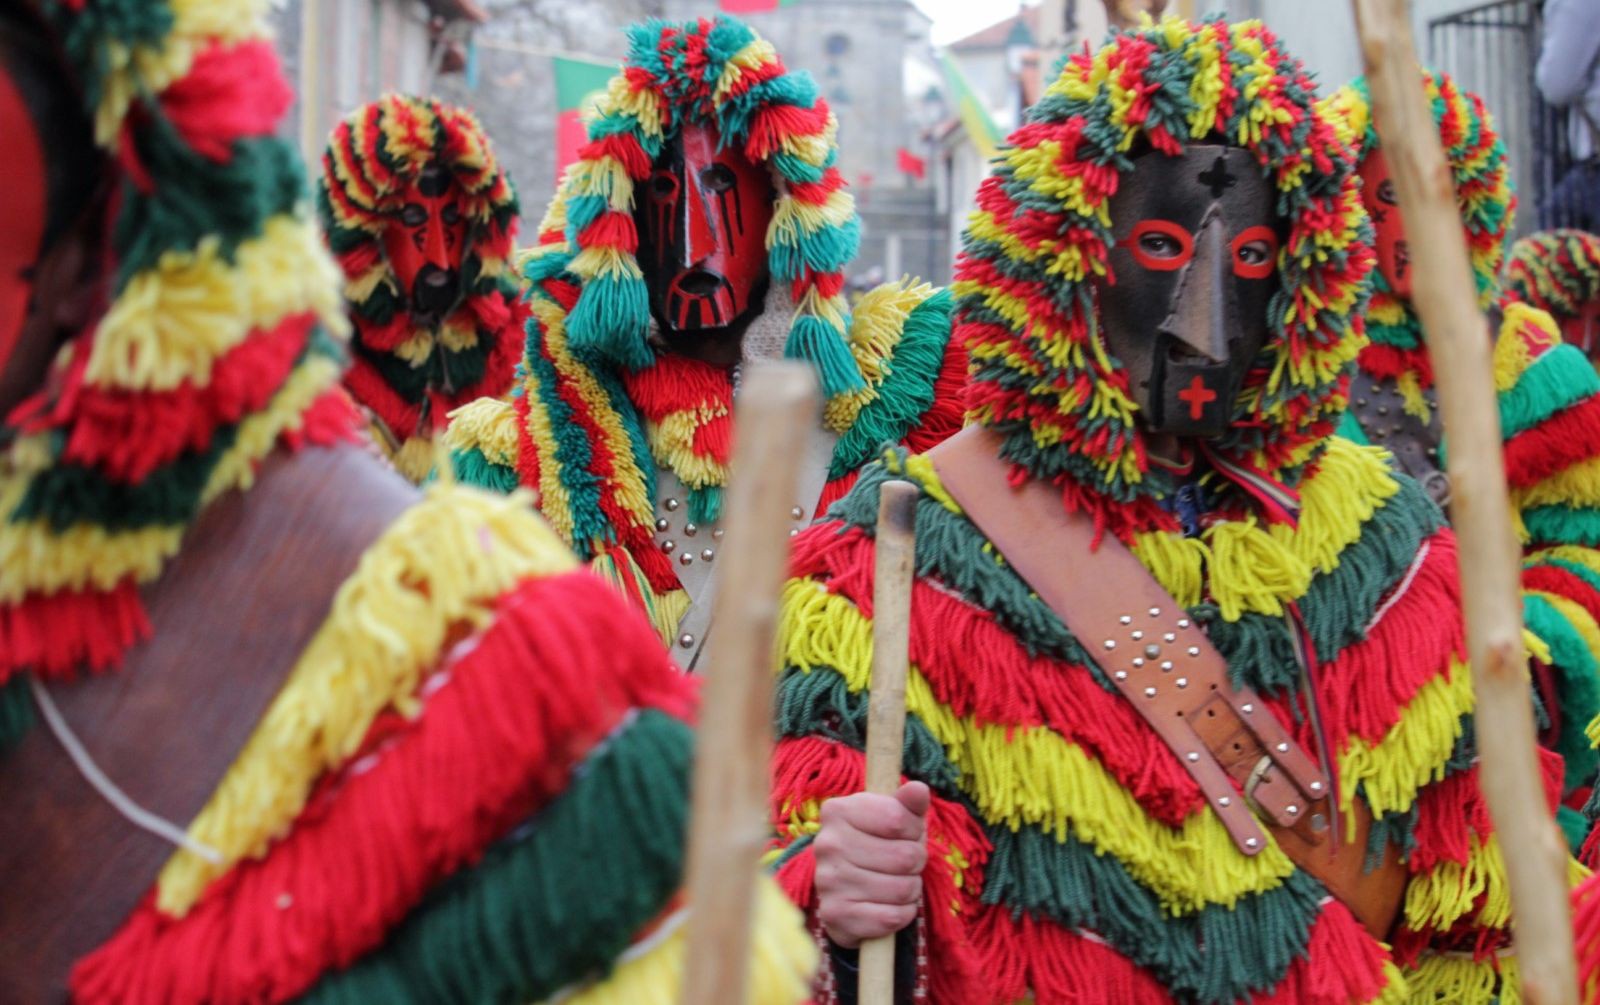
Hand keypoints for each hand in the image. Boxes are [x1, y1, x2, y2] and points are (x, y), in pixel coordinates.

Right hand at [813, 781, 928, 948]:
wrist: (846, 890)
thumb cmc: (876, 845)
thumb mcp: (893, 817)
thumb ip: (908, 803)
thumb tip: (918, 790)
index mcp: (838, 811)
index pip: (898, 819)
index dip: (914, 829)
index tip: (907, 834)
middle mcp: (827, 844)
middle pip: (904, 856)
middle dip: (916, 862)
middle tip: (904, 863)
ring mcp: (827, 881)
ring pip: (902, 888)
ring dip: (910, 889)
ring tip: (896, 883)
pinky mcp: (835, 915)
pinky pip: (892, 918)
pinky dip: (902, 914)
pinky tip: (890, 906)